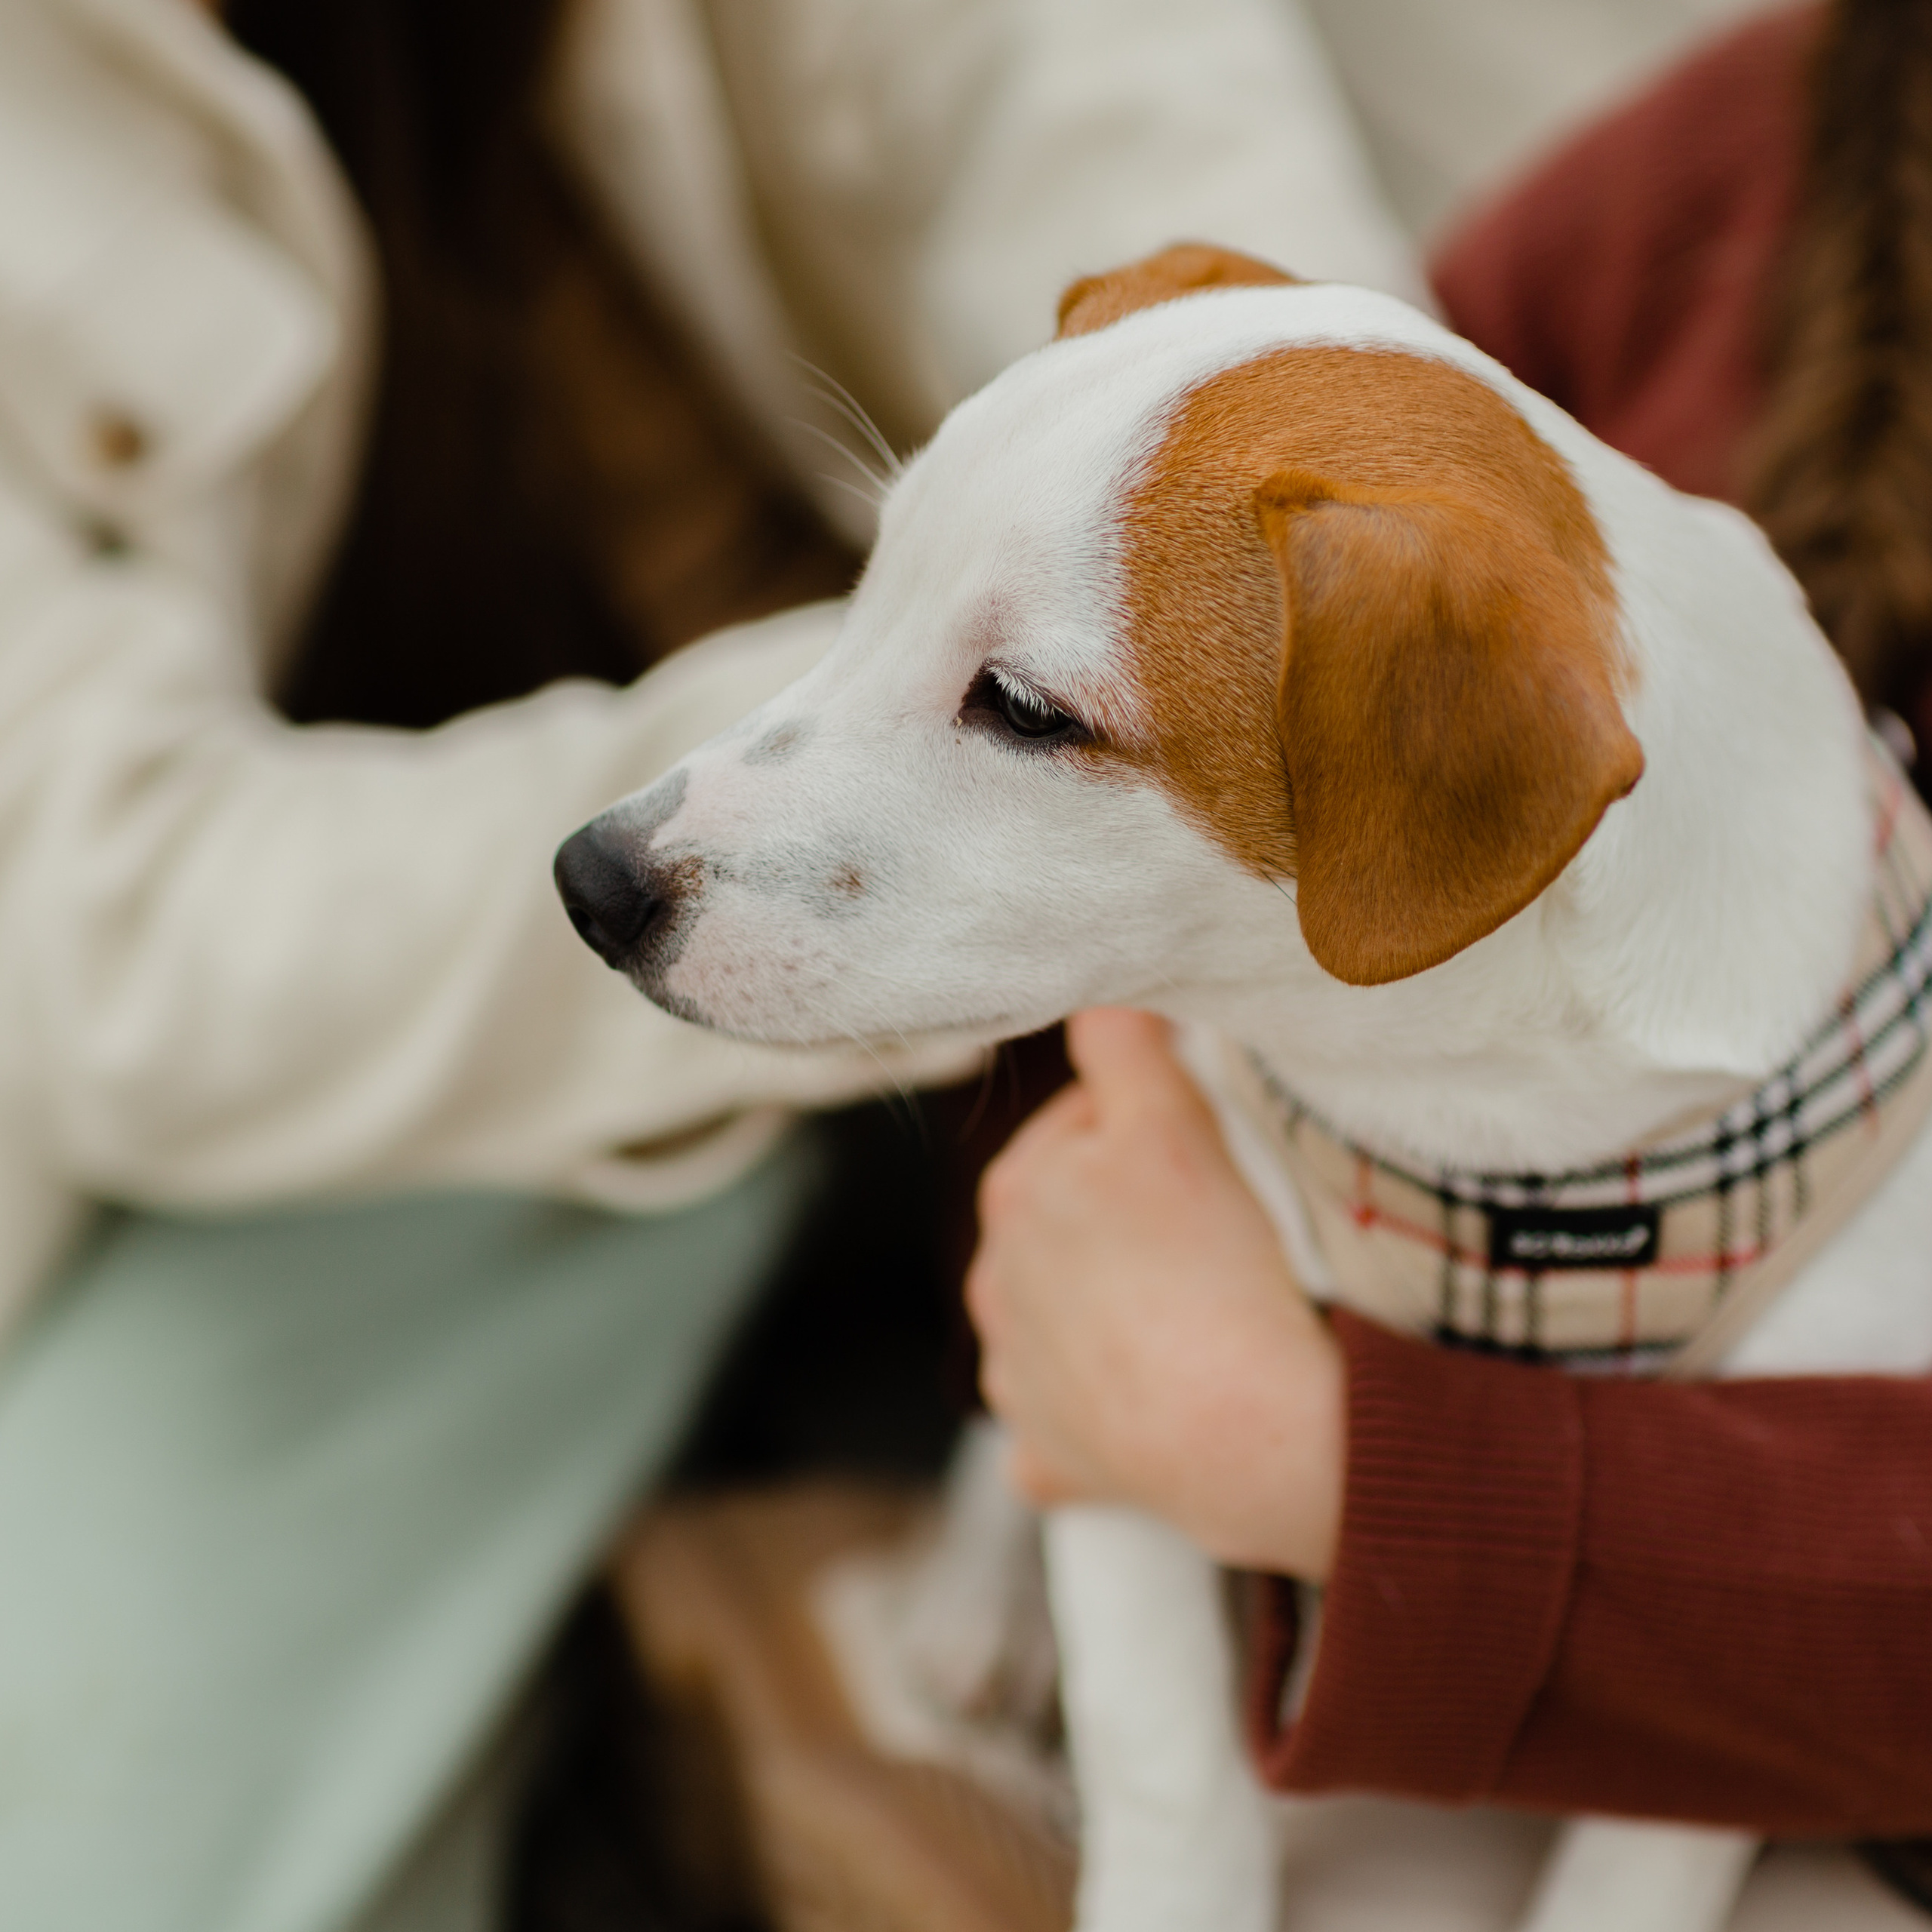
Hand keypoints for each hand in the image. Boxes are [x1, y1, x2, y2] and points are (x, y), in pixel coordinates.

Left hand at [966, 1008, 1344, 1579]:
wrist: (1246, 1432)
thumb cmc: (1212, 1272)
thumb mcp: (1171, 1122)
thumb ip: (1124, 1043)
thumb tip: (1102, 992)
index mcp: (1014, 1197)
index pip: (1076, 1127)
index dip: (1140, 1129)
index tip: (1197, 1152)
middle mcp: (994, 1288)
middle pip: (1067, 1222)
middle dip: (1123, 1218)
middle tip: (1209, 1232)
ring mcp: (1019, 1380)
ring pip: (1062, 1321)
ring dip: (1108, 1310)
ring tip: (1191, 1313)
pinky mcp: (1049, 1458)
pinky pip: (1068, 1423)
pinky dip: (1101, 1413)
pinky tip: (1150, 1408)